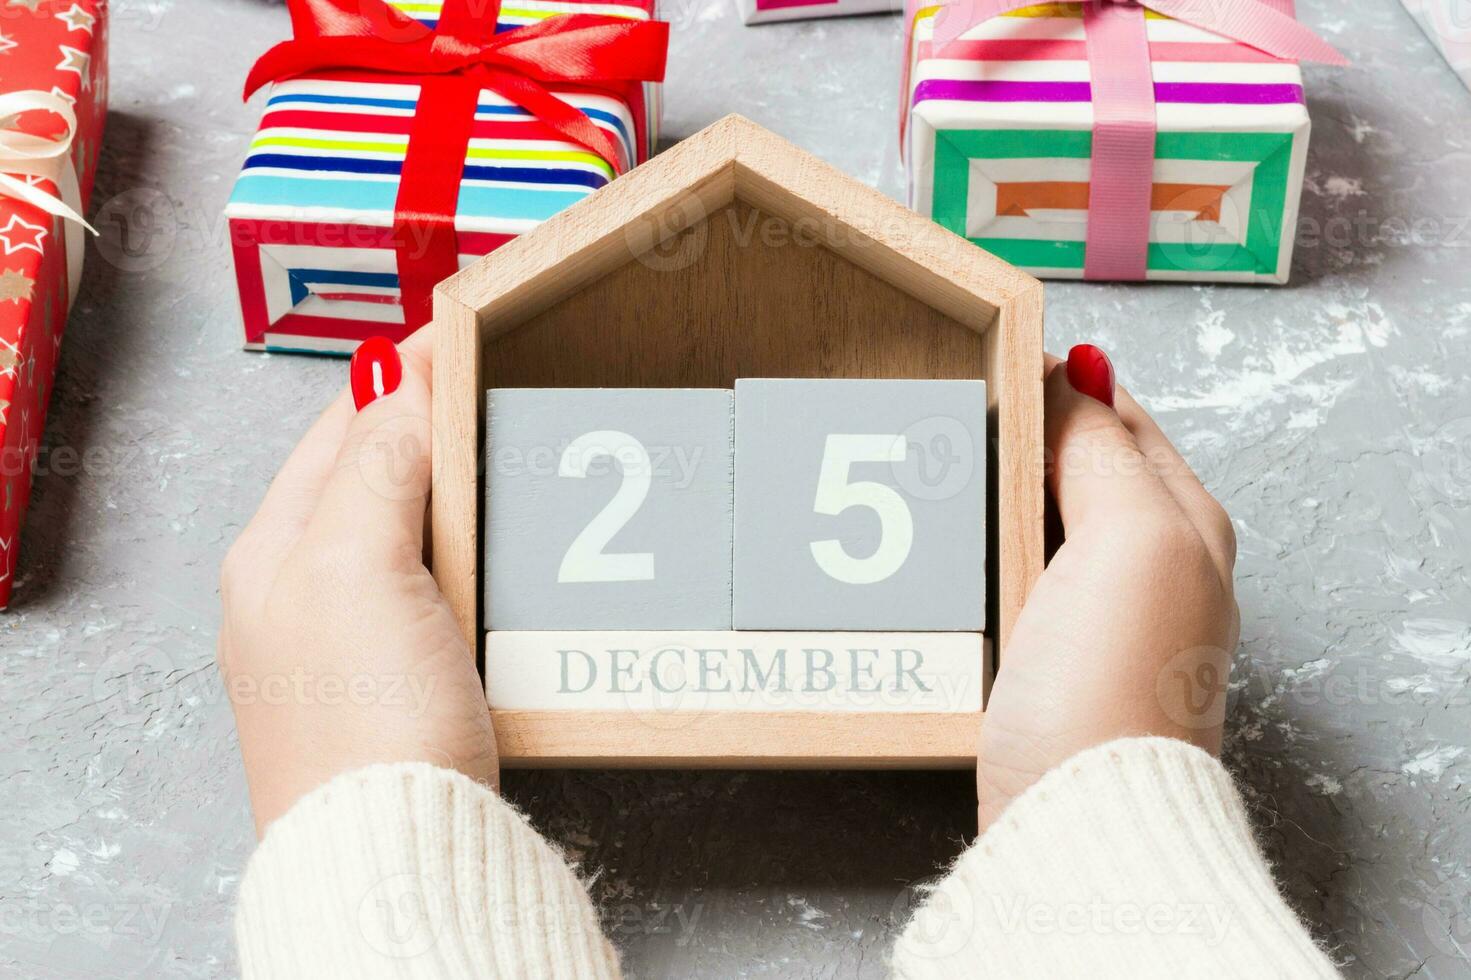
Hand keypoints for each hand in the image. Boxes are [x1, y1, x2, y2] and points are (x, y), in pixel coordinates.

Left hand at [218, 329, 497, 836]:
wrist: (394, 853)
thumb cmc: (364, 722)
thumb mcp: (359, 566)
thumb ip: (379, 464)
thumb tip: (401, 381)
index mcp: (272, 553)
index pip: (340, 427)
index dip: (401, 375)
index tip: (462, 332)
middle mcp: (299, 593)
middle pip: (372, 477)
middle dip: (430, 430)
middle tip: (496, 392)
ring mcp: (348, 643)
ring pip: (409, 535)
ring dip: (456, 495)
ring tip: (507, 460)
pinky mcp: (401, 685)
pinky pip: (436, 592)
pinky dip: (470, 559)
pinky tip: (503, 559)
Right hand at [977, 345, 1238, 829]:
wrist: (1078, 819)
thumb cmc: (1113, 686)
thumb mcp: (1128, 536)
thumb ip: (1102, 449)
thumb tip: (1078, 373)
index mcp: (1187, 525)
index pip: (1123, 419)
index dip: (1063, 382)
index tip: (993, 359)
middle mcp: (1155, 570)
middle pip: (1080, 470)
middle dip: (1021, 436)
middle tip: (954, 416)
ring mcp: (1101, 621)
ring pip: (1039, 525)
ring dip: (990, 497)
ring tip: (932, 474)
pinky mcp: (1051, 666)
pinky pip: (1011, 582)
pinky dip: (976, 556)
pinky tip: (942, 557)